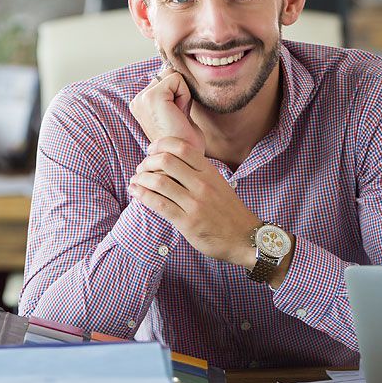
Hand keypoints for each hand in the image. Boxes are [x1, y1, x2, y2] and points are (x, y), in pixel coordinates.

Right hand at [128, 65, 204, 152]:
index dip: (178, 94)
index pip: (165, 77)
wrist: (183, 160)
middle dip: (179, 92)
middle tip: (178, 117)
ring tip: (178, 116)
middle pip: (168, 73)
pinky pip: (177, 80)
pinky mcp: (152, 97)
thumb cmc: (184, 140)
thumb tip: (175, 70)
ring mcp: (142, 98)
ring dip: (182, 94)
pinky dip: (184, 96)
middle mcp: (137, 100)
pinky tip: (179, 115)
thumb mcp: (176, 111)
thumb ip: (172, 93)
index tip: (176, 116)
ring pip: (172, 75)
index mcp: (140, 104)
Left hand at [128, 136, 258, 265]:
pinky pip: (159, 205)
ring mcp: (195, 203)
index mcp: (210, 172)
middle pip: (166, 161)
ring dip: (141, 179)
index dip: (161, 144)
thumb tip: (173, 161)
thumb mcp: (218, 184)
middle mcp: (202, 184)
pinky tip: (136, 193)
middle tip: (141, 168)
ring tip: (135, 181)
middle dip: (147, 162)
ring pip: (159, 182)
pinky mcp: (188, 222)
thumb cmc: (228, 211)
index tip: (150, 149)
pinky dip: (142, 196)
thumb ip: (199, 173)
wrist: (246, 238)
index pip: (182, 147)